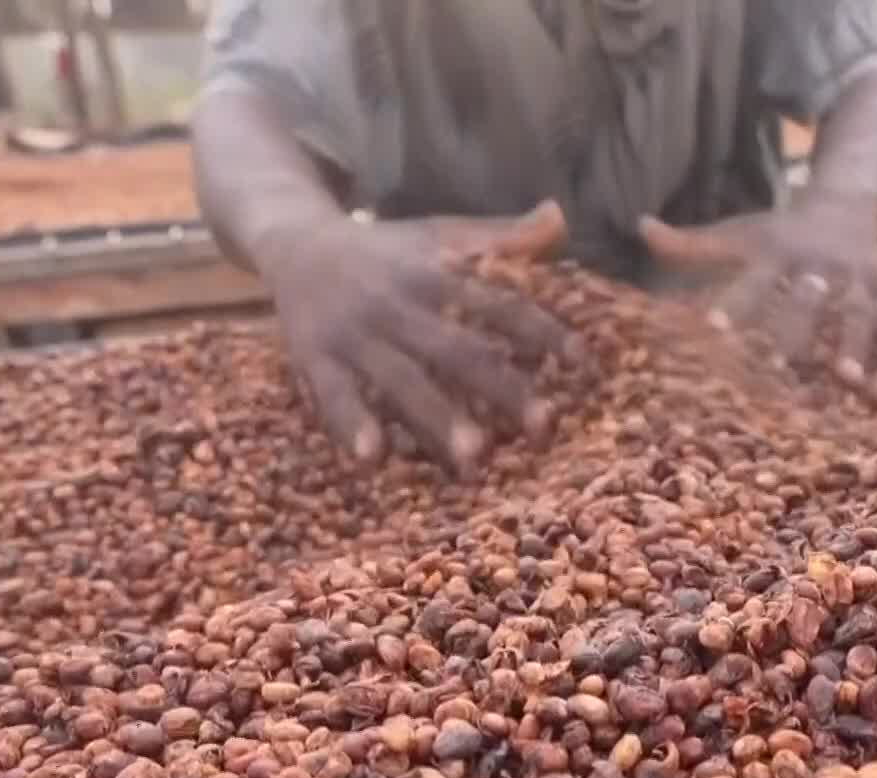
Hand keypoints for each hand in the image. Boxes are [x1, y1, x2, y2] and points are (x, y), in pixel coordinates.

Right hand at [258, 201, 582, 475]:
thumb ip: (501, 237)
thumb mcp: (441, 234)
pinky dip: (352, 425)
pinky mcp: (315, 357)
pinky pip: (334, 395)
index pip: (499, 302)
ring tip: (474, 458)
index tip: (582, 362)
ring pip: (402, 379)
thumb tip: (560, 219)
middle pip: (458, 348)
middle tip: (545, 427)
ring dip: (438, 418)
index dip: (542, 330)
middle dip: (502, 387)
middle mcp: (400, 303)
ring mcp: (356, 333)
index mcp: (437, 272)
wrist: (294, 240)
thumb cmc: (386, 249)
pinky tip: (374, 460)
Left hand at [637, 194, 876, 395]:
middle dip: (796, 330)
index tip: (712, 329)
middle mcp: (816, 265)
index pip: (750, 282)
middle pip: (805, 299)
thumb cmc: (780, 232)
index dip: (733, 305)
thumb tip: (637, 226)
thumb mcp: (738, 233)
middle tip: (781, 365)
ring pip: (856, 311)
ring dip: (854, 343)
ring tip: (849, 379)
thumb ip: (691, 244)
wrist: (846, 198)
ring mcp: (854, 276)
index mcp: (775, 253)